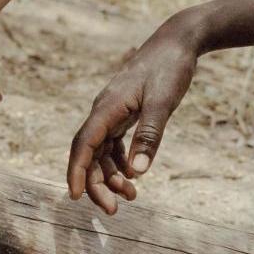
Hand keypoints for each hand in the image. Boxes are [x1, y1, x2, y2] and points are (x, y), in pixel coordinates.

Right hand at [66, 22, 198, 213]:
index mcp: (107, 108)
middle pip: (89, 153)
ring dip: (111, 176)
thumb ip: (150, 135)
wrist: (177, 43)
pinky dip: (120, 162)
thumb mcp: (163, 103)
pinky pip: (113, 144)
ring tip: (131, 196)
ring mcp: (113, 113)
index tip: (75, 197)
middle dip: (96, 183)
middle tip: (113, 210)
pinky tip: (135, 175)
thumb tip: (139, 172)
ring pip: (101, 151)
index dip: (77, 172)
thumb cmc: (169, 68)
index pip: (83, 144)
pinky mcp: (124, 113)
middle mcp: (104, 111)